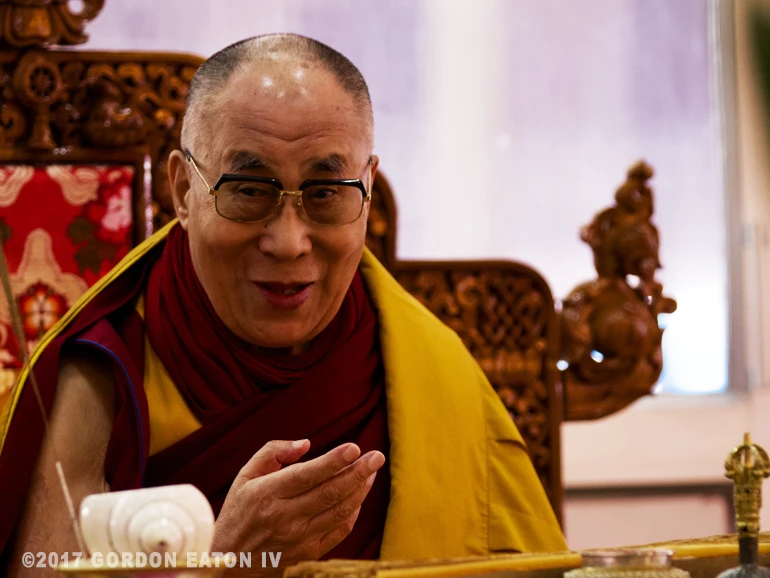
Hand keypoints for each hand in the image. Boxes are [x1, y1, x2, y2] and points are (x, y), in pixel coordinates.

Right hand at [212, 439, 385, 575]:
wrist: (229, 562)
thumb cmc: (239, 512)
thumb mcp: (245, 476)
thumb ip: (273, 452)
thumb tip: (305, 444)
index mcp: (267, 494)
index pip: (306, 475)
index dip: (333, 461)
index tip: (354, 447)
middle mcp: (284, 518)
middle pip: (329, 493)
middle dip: (358, 472)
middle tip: (377, 456)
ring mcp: (298, 538)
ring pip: (339, 512)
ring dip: (360, 490)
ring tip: (371, 471)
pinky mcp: (308, 553)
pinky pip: (339, 530)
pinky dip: (353, 511)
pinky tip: (359, 494)